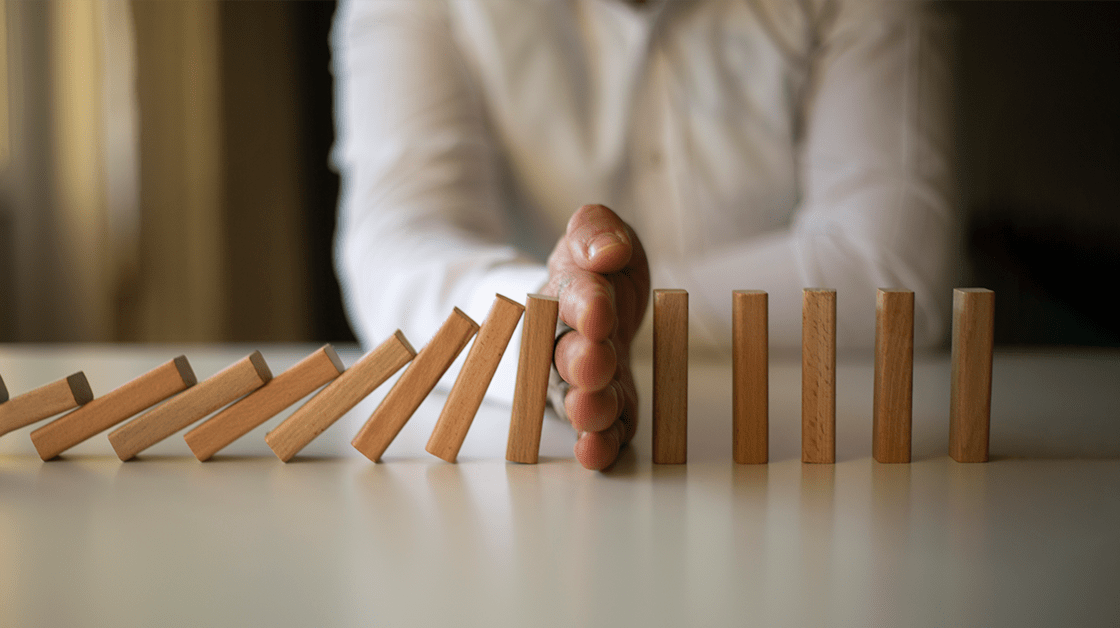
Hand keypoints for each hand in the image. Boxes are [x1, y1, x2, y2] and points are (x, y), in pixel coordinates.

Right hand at [543, 204, 649, 469]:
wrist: (592, 300)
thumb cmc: (596, 267)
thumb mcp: (597, 232)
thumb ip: (596, 231)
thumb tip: (609, 249)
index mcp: (568, 291)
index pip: (576, 294)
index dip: (587, 303)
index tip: (600, 311)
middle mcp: (568, 339)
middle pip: (568, 353)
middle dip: (581, 361)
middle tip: (594, 366)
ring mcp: (584, 378)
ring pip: (579, 395)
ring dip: (586, 407)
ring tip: (590, 415)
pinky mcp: (607, 405)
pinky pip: (604, 427)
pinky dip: (600, 442)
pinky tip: (597, 454)